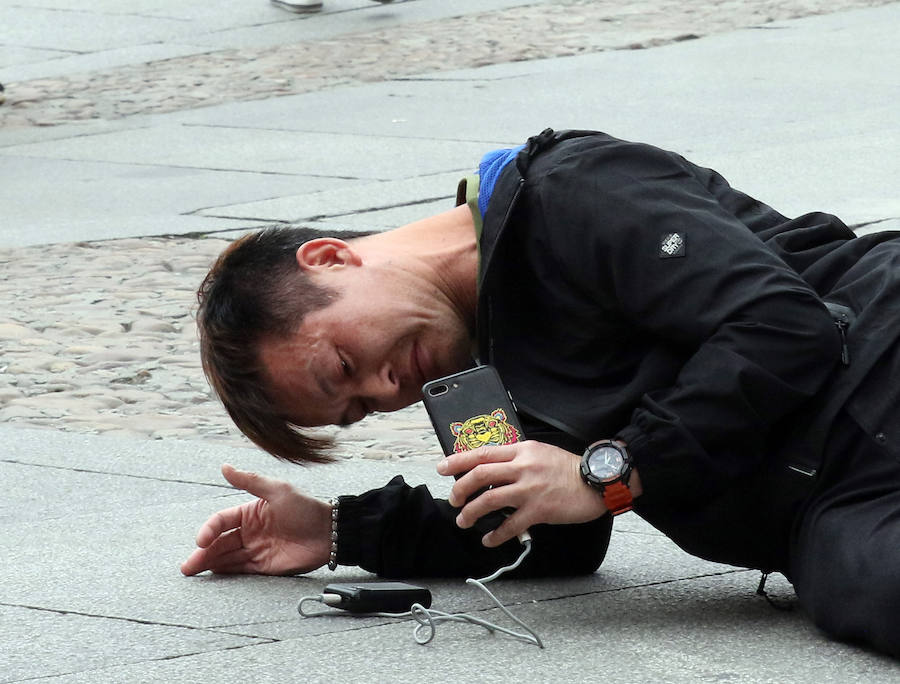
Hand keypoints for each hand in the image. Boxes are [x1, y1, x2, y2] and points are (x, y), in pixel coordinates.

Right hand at [180, 464, 331, 575]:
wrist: (330, 533)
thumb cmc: (306, 508)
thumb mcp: (278, 490)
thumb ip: (250, 480)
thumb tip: (224, 466)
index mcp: (250, 512)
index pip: (221, 521)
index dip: (209, 530)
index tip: (201, 541)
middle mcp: (249, 531)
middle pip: (219, 542)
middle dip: (202, 553)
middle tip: (188, 565)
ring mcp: (255, 549)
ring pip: (226, 557)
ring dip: (209, 564)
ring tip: (192, 571)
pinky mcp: (263, 566)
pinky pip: (240, 569)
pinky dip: (225, 572)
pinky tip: (212, 574)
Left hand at [437, 440, 610, 547]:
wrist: (596, 481)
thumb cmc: (567, 468)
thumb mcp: (539, 452)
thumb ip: (516, 458)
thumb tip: (490, 469)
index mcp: (521, 450)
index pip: (482, 453)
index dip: (458, 460)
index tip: (442, 468)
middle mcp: (522, 467)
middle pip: (479, 475)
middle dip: (460, 489)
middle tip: (453, 500)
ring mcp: (530, 489)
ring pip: (489, 500)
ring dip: (471, 513)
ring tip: (464, 521)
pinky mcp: (539, 510)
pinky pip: (510, 525)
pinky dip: (495, 535)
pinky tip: (489, 539)